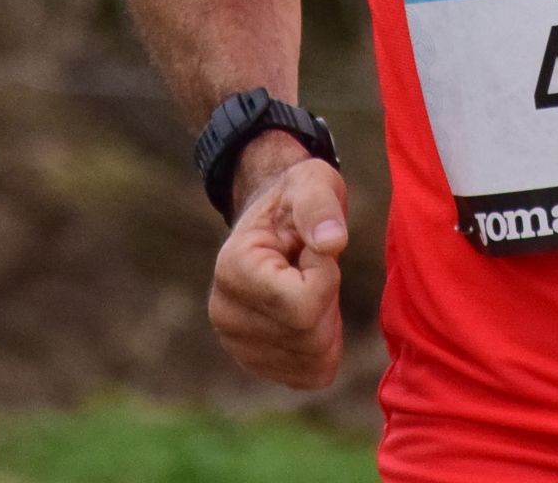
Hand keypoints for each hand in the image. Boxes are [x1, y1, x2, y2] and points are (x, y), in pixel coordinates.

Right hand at [207, 141, 349, 390]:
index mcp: (232, 269)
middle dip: (328, 300)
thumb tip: (333, 242)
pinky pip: (311, 375)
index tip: (314, 248)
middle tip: (311, 267)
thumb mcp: (313, 183)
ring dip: (327, 323)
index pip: (301, 306)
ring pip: (314, 359)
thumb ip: (320, 207)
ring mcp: (236, 344)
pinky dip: (324, 347)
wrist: (275, 223)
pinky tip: (309, 313)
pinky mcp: (256, 363)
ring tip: (307, 286)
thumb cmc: (296, 198)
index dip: (326, 276)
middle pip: (309, 337)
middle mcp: (224, 314)